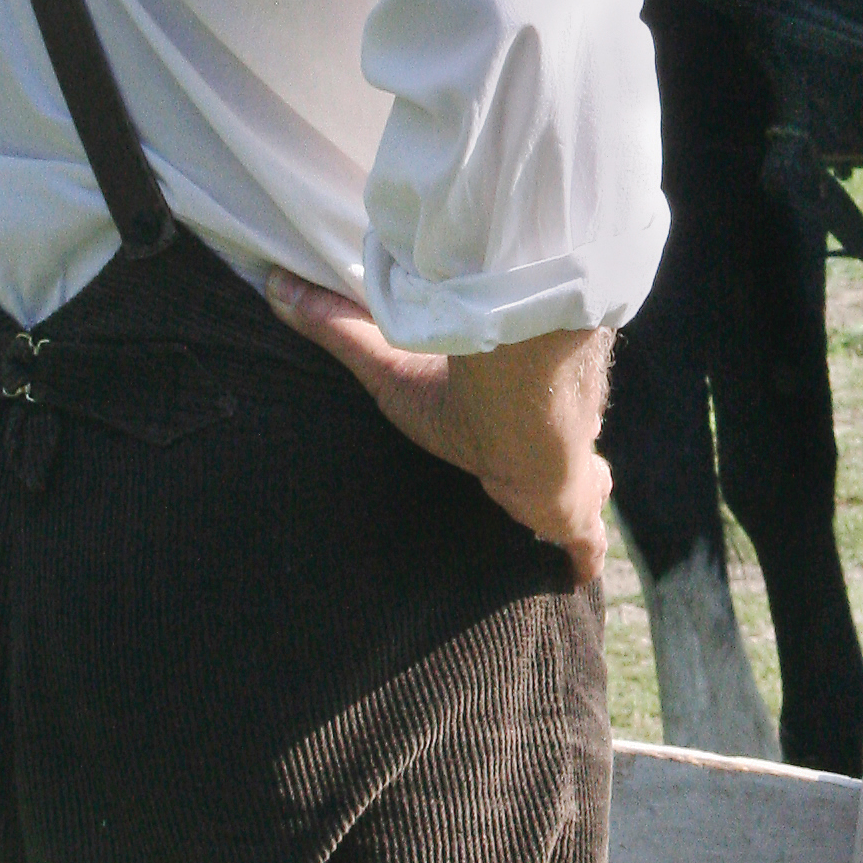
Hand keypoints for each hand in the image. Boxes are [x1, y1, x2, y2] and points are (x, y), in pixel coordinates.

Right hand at [267, 273, 611, 583]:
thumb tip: (278, 284)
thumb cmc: (458, 398)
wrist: (524, 419)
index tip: (510, 420)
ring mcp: (571, 481)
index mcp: (509, 408)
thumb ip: (338, 327)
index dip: (518, 413)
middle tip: (543, 474)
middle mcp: (545, 439)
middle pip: (560, 447)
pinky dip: (582, 560)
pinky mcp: (577, 516)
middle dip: (558, 457)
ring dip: (576, 501)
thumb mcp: (387, 371)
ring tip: (567, 520)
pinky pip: (584, 545)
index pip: (520, 407)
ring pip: (583, 490)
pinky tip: (578, 578)